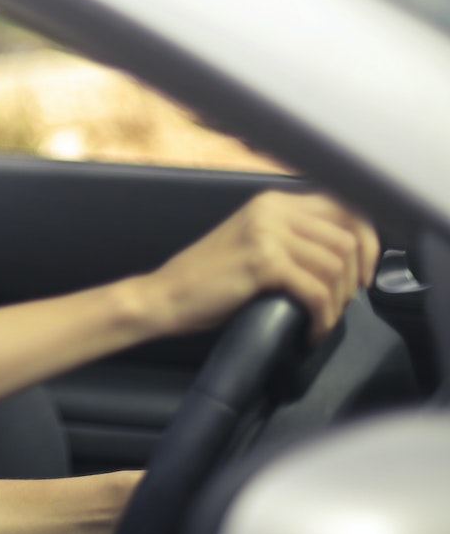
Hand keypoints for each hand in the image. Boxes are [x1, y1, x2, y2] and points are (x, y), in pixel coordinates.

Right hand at [141, 191, 378, 340]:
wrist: (165, 296)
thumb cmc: (208, 280)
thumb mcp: (254, 244)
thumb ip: (291, 238)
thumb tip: (345, 256)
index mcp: (272, 202)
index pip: (344, 207)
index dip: (367, 241)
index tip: (364, 274)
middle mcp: (271, 209)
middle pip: (346, 238)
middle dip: (355, 278)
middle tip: (341, 304)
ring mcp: (266, 233)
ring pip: (335, 266)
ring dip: (337, 302)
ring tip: (322, 319)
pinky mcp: (262, 262)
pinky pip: (316, 291)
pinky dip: (322, 317)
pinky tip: (311, 331)